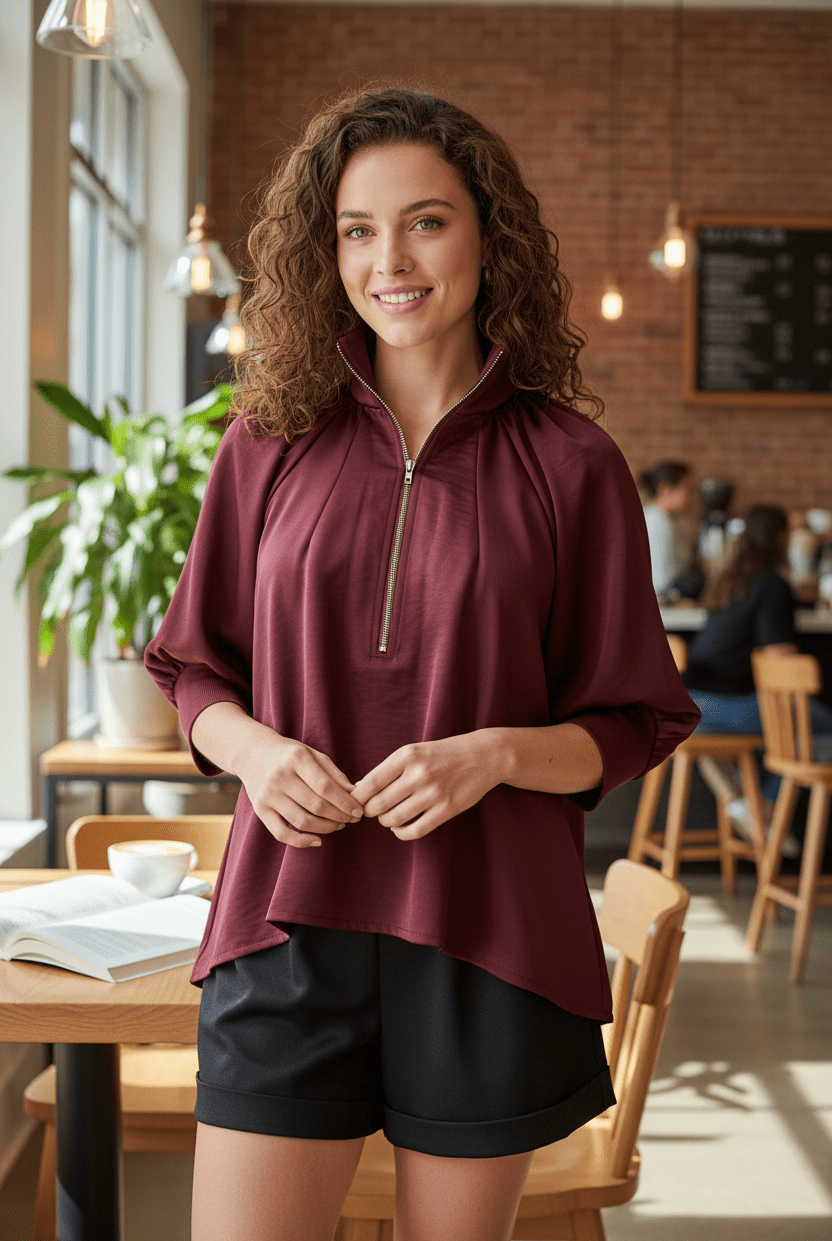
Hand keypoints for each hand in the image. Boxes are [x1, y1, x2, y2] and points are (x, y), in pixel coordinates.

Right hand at [237, 730, 363, 848]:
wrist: (252, 753)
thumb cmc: (289, 754)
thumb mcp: (312, 754)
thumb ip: (334, 773)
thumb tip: (354, 793)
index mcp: (297, 759)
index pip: (326, 787)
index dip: (345, 802)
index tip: (359, 811)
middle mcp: (281, 777)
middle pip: (316, 805)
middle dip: (339, 816)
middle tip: (352, 820)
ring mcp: (269, 795)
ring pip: (302, 821)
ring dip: (325, 828)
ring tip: (338, 825)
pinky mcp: (260, 810)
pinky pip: (281, 833)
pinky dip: (300, 841)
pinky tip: (317, 841)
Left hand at [350, 732, 503, 840]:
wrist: (483, 756)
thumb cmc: (442, 755)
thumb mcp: (414, 752)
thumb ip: (388, 769)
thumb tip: (358, 789)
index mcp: (407, 756)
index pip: (370, 782)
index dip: (358, 797)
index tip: (357, 801)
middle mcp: (419, 773)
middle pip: (378, 804)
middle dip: (370, 812)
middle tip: (373, 811)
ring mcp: (434, 793)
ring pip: (394, 819)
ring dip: (386, 822)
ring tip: (389, 817)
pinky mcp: (447, 809)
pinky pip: (415, 830)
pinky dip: (402, 833)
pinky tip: (401, 827)